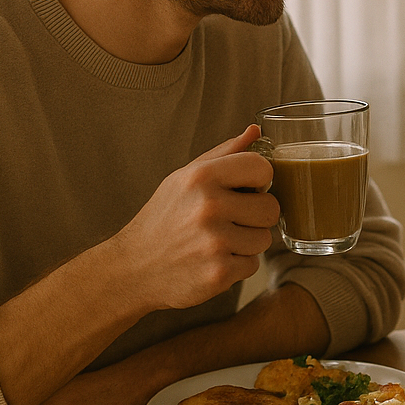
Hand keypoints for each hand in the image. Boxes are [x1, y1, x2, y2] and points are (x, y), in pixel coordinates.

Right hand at [111, 125, 280, 312]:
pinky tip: (211, 260)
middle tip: (229, 221)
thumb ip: (223, 154)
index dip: (259, 181)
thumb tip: (255, 130)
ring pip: (264, 239)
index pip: (262, 168)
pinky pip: (252, 265)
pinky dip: (236, 266)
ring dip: (246, 243)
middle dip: (255, 216)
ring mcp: (214, 242)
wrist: (133, 268)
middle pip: (271, 208)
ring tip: (217, 242)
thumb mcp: (184, 178)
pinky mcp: (219, 273)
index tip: (246, 190)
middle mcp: (209, 207)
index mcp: (201, 177)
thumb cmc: (164, 219)